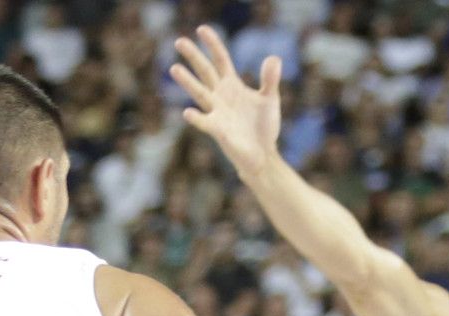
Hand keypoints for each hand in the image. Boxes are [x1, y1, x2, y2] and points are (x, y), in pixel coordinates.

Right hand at [171, 25, 281, 171]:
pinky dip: (196, 118)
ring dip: (188, 82)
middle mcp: (220, 96)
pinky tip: (187, 112)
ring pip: (200, 94)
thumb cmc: (263, 127)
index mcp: (232, 85)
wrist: (263, 155)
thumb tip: (274, 58)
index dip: (213, 44)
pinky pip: (205, 123)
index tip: (202, 29)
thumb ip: (270, 79)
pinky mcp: (218, 131)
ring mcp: (217, 113)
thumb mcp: (269, 99)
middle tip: (179, 41)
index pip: (220, 60)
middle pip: (205, 72)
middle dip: (194, 57)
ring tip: (174, 69)